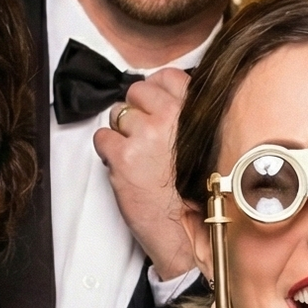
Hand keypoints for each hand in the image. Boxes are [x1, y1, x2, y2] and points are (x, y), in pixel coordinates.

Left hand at [95, 68, 200, 279]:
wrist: (186, 230)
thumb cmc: (197, 192)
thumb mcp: (205, 144)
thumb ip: (189, 116)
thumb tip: (165, 95)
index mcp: (194, 112)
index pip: (168, 77)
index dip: (156, 91)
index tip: (155, 107)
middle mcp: (170, 118)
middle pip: (137, 91)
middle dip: (136, 112)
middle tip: (145, 137)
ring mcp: (144, 135)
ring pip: (117, 113)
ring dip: (121, 132)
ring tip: (138, 156)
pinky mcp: (122, 155)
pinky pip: (102, 137)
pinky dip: (108, 152)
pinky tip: (126, 167)